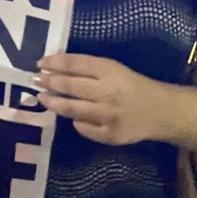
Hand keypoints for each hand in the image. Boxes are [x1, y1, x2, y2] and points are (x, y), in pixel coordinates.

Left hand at [36, 54, 166, 145]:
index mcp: (110, 71)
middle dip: (48, 82)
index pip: (75, 64)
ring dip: (52, 102)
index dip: (54, 62)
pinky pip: (83, 128)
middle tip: (34, 80)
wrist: (162, 112)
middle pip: (70, 86)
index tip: (39, 62)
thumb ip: (87, 69)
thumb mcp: (114, 69)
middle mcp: (108, 92)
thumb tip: (53, 69)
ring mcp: (109, 116)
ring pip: (72, 109)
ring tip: (41, 97)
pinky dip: (75, 121)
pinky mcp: (110, 135)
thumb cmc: (132, 86)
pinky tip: (70, 116)